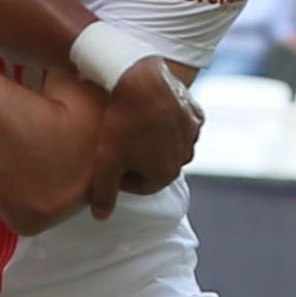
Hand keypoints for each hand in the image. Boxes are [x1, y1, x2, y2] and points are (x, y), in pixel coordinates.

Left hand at [86, 58, 203, 218]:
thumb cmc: (120, 122)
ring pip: (171, 144)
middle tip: (118, 142)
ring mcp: (193, 134)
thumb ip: (104, 193)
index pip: (142, 184)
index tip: (108, 160)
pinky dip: (169, 122)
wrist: (138, 78)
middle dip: (140, 158)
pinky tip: (151, 113)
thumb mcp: (105, 161)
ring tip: (132, 126)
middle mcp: (186, 157)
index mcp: (166, 174)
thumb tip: (101, 218)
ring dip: (155, 141)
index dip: (122, 175)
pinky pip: (182, 124)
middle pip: (158, 165)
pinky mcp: (195, 112)